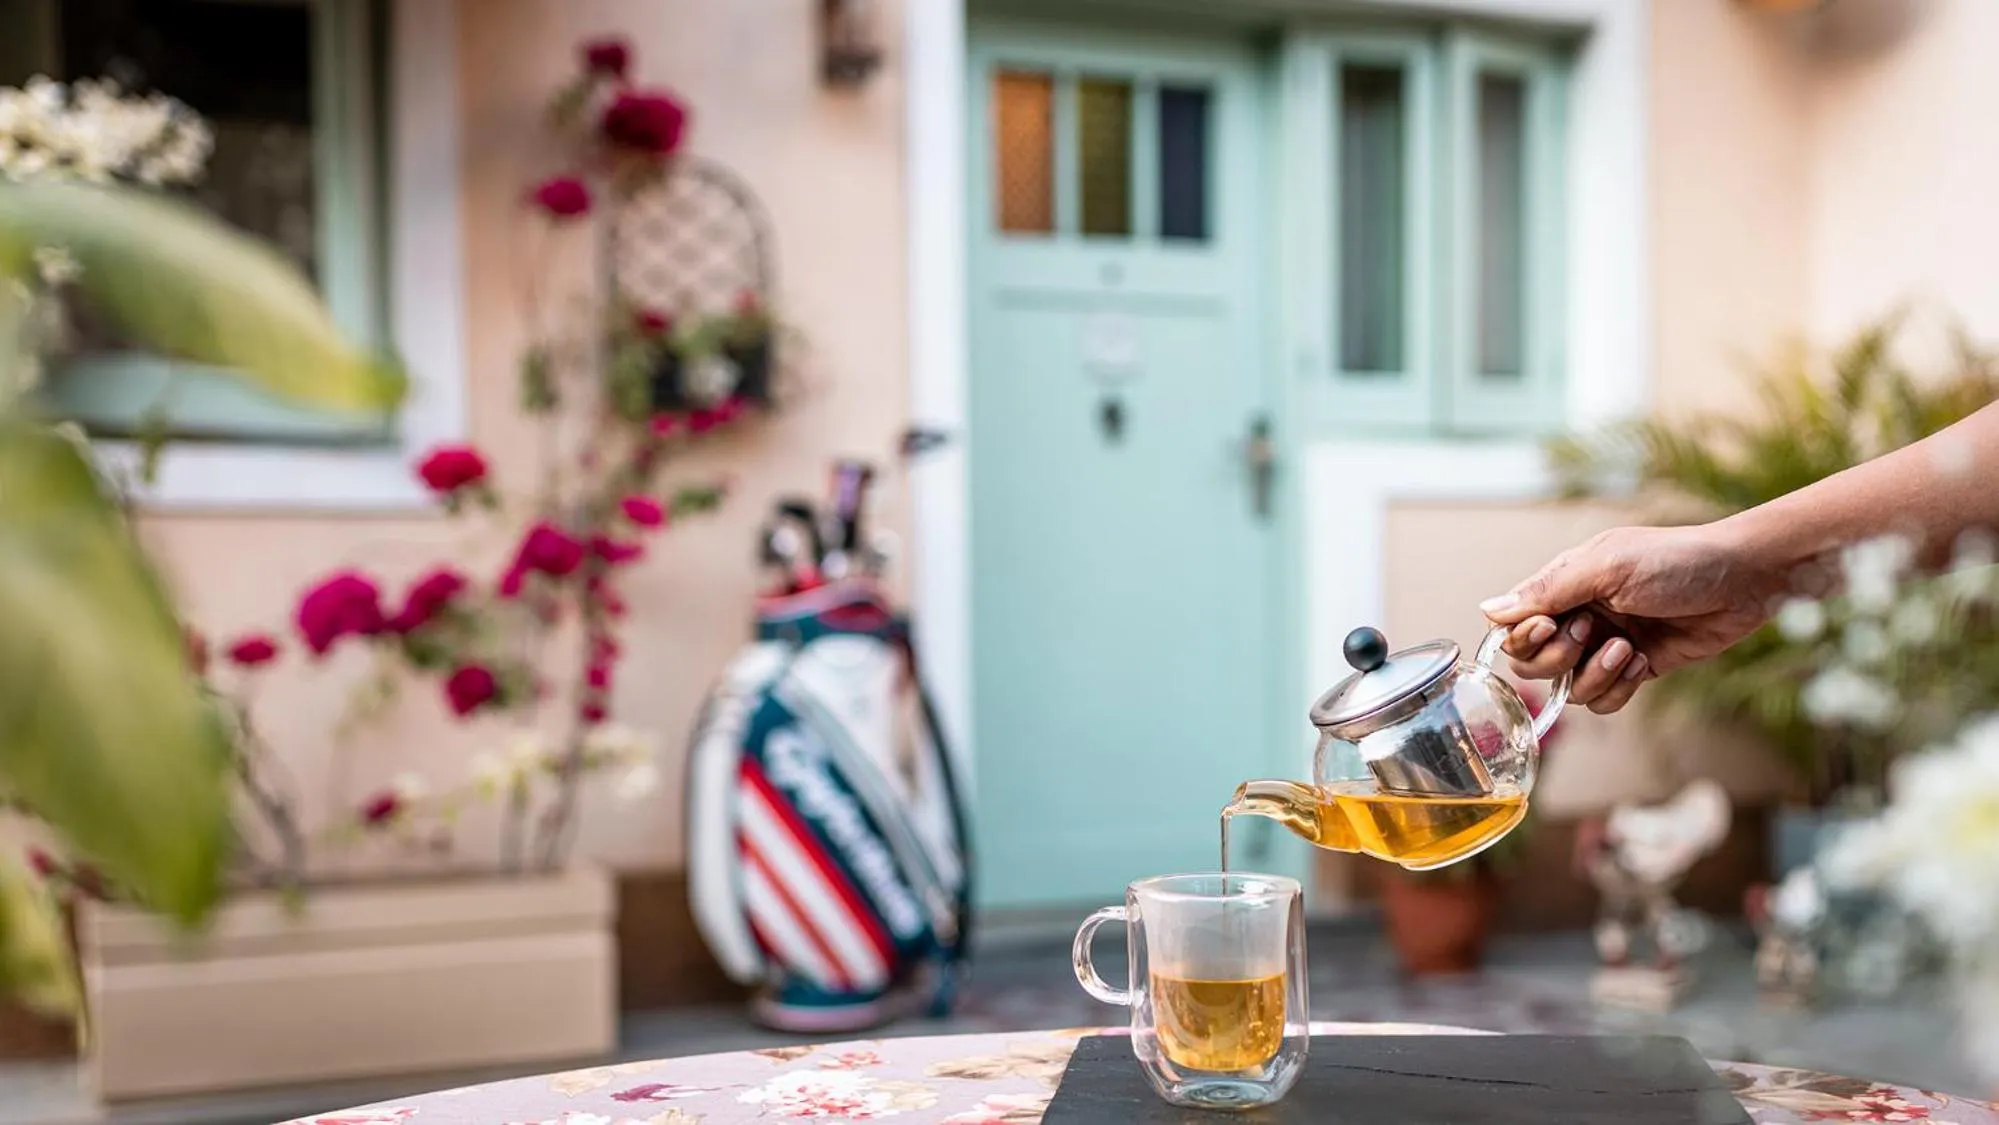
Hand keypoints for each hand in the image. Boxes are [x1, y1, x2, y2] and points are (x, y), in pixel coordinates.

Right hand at [1479, 523, 1781, 713]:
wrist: (1745, 579)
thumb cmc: (1677, 560)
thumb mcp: (1606, 567)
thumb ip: (1547, 591)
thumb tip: (1488, 610)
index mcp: (1564, 586)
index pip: (1514, 626)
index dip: (1524, 637)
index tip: (1550, 626)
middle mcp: (1579, 617)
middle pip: (1533, 664)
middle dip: (1559, 658)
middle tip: (1593, 634)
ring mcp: (1606, 646)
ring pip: (1570, 688)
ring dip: (1595, 675)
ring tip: (1627, 649)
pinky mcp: (1636, 669)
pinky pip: (1605, 700)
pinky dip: (1619, 688)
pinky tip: (1642, 661)